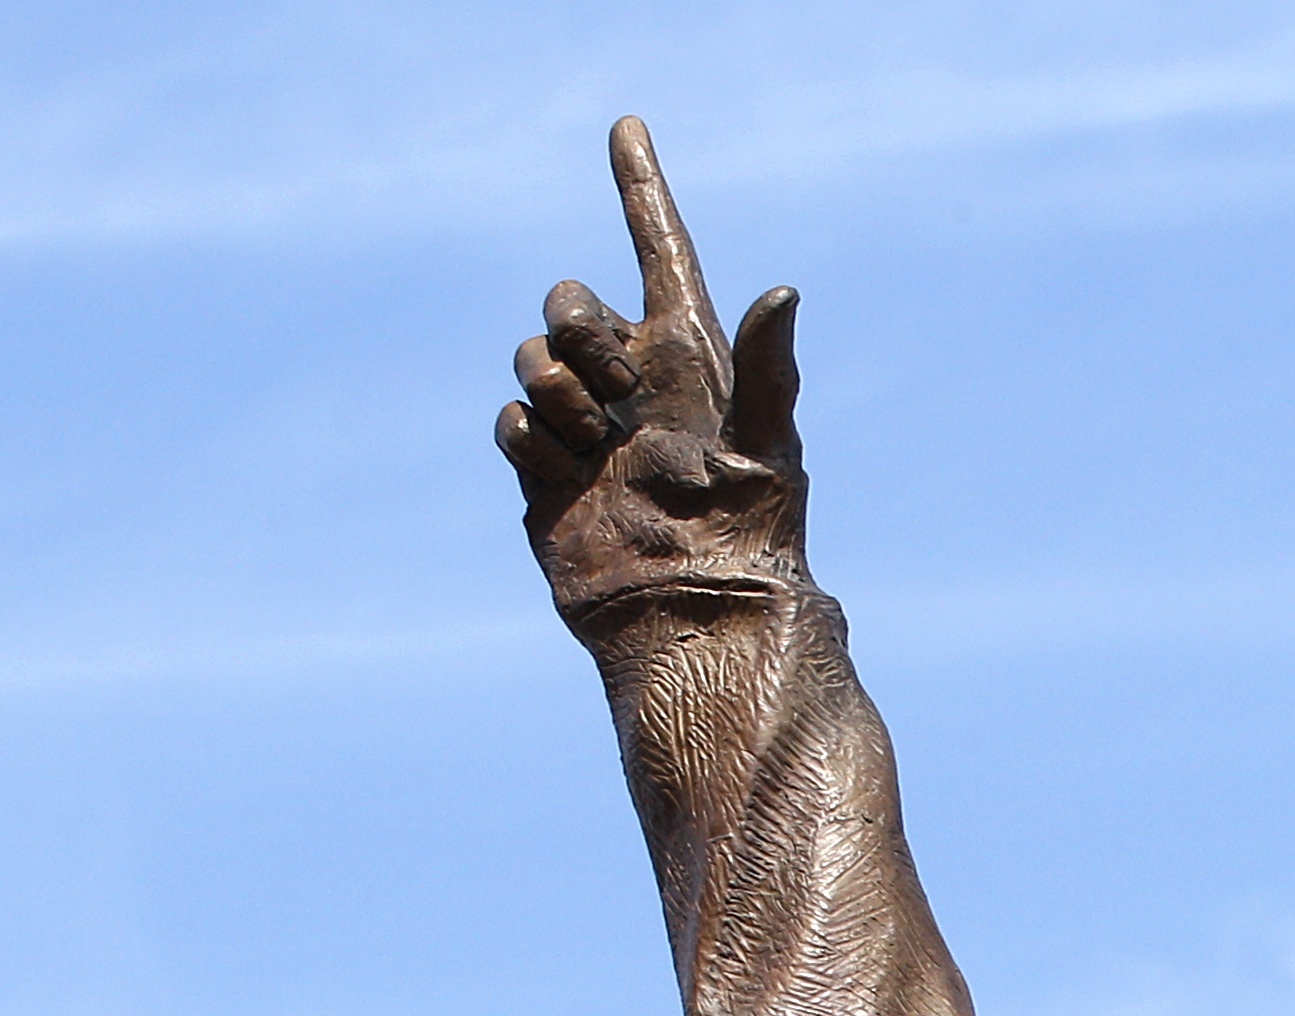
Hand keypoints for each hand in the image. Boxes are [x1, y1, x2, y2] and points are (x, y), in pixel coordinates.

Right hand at [497, 118, 808, 620]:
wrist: (691, 609)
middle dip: (581, 335)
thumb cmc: (747, 530)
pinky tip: (571, 478)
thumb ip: (771, 368)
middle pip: (568, 300)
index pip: (659, 249)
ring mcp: (585, 420)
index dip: (640, 188)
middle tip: (622, 399)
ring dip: (559, 397)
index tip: (629, 127)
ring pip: (532, 359)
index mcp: (687, 355)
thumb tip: (785, 291)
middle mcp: (633, 379)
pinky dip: (533, 443)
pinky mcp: (545, 464)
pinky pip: (509, 419)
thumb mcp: (766, 443)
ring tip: (601, 449)